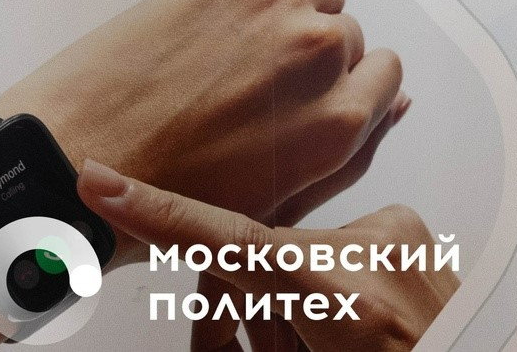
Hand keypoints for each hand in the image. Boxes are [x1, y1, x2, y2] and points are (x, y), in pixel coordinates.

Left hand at [0, 0, 405, 230]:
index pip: (388, 73)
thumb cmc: (161, 193)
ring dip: (290, 8)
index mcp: (338, 127)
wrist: (65, 159)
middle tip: (250, 79)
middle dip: (310, 52)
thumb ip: (350, 153)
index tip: (306, 91)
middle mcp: (323, 57)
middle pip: (349, 33)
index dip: (346, 83)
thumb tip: (397, 101)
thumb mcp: (275, 200)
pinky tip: (235, 0)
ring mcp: (284, 5)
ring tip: (233, 42)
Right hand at [78, 163, 455, 351]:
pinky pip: (346, 250)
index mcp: (342, 297)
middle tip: (231, 351)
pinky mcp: (413, 231)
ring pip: (304, 260)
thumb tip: (234, 286)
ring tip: (307, 346)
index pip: (230, 242)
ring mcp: (399, 237)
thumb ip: (274, 323)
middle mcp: (373, 253)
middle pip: (265, 263)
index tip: (103, 182)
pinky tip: (346, 325)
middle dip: (241, 313)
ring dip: (292, 307)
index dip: (161, 213)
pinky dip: (331, 289)